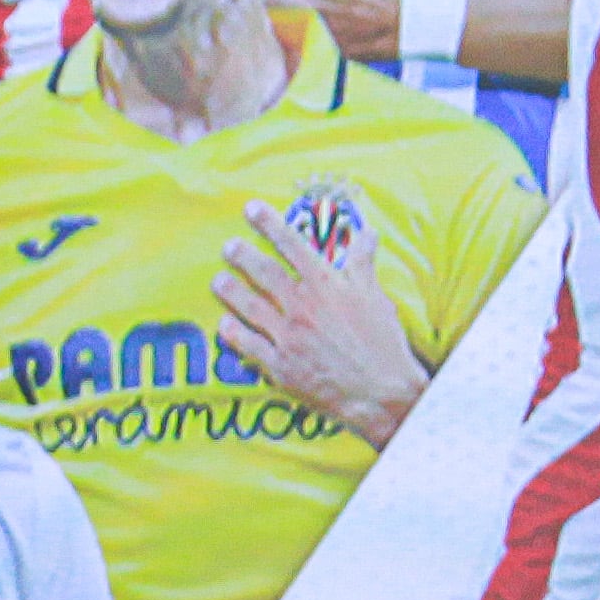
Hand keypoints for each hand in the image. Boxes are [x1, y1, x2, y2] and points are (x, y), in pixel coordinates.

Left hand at [215, 199, 428, 446]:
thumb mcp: (375, 297)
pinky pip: (248, 344)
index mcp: (328, 286)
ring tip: (218, 280)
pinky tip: (223, 324)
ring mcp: (288, 337)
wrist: (381, 392)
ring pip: (249, 307)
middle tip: (227, 247)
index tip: (251, 208)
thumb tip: (367, 232)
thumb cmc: (382, 343)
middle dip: (242, 257)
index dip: (270, 224)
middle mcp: (303, 307)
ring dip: (230, 292)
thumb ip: (363, 263)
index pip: (294, 245)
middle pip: (264, 274)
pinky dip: (233, 333)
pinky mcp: (279, 365)